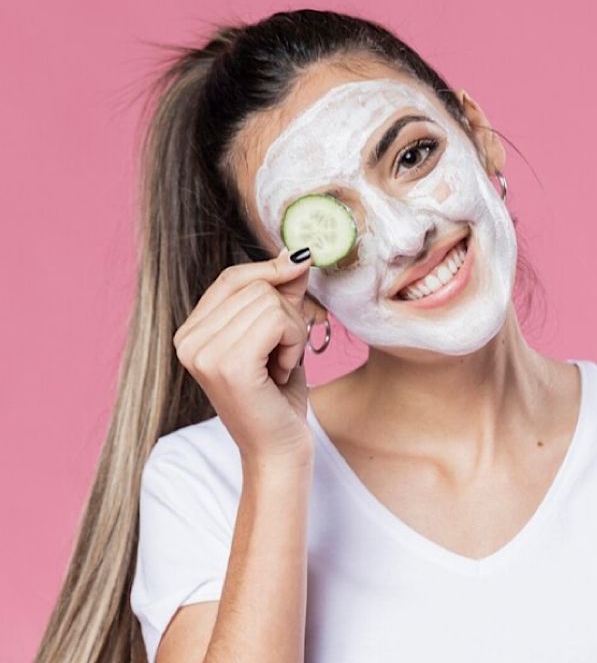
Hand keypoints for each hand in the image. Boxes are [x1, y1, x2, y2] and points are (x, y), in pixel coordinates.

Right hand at [173, 248, 316, 461]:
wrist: (278, 450)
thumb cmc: (278, 397)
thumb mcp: (279, 336)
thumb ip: (281, 295)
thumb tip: (295, 254)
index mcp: (191, 333)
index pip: (232, 278)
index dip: (269, 271)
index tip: (301, 268)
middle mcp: (187, 340)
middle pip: (255, 286)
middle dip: (287, 316)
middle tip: (282, 355)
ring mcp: (203, 353)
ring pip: (270, 301)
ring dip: (293, 333)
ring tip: (280, 366)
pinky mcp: (228, 364)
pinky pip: (278, 321)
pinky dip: (294, 342)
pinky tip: (282, 370)